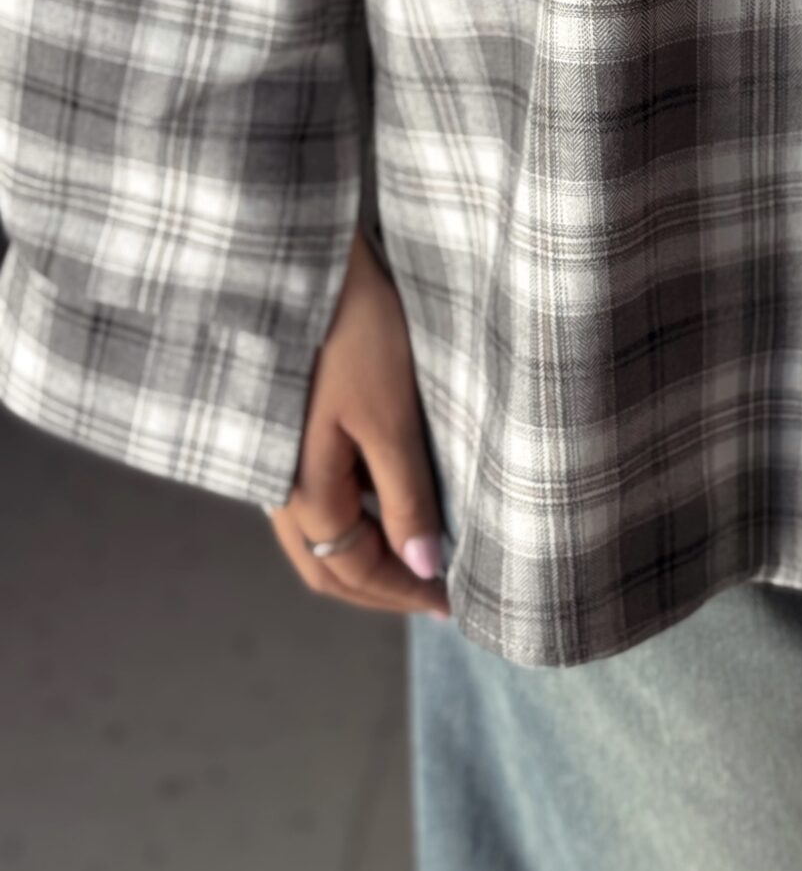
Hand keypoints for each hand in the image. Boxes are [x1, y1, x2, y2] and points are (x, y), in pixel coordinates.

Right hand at [266, 227, 451, 618]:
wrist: (303, 266)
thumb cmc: (354, 333)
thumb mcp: (390, 418)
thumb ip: (406, 498)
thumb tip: (424, 567)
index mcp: (304, 495)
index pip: (356, 572)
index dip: (407, 594)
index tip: (456, 604)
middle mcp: (280, 491)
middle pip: (330, 567)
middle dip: (383, 588)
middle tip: (438, 595)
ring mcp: (278, 463)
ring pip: (322, 537)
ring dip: (367, 556)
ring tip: (422, 556)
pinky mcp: (286, 434)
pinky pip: (319, 499)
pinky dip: (355, 519)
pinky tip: (390, 504)